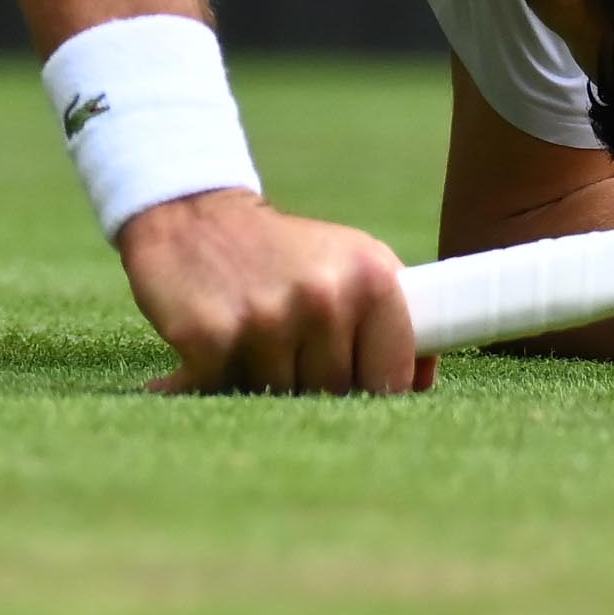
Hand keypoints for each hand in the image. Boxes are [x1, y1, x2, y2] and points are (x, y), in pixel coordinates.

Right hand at [120, 189, 428, 393]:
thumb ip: (391, 319)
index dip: (370, 390)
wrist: (193, 215)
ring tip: (249, 339)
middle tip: (285, 345)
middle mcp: (324, 297)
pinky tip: (211, 348)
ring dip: (262, 382)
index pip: (391, 379)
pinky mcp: (211, 336)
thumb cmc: (282, 251)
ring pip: (281, 398)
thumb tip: (420, 384)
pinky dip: (214, 381)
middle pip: (335, 394)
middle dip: (311, 383)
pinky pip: (225, 392)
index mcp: (371, 278)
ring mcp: (267, 319)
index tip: (349, 381)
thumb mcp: (350, 263)